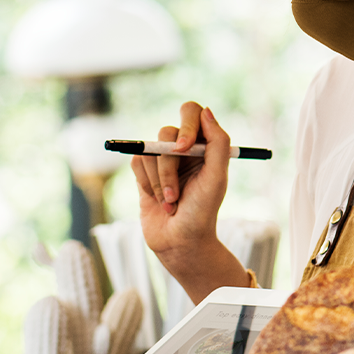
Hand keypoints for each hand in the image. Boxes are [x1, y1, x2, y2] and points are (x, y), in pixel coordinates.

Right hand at [132, 104, 248, 301]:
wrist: (179, 242)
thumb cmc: (202, 212)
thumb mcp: (216, 178)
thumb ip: (217, 143)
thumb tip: (205, 111)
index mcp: (204, 145)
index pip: (192, 112)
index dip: (186, 126)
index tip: (185, 149)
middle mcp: (183, 149)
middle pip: (166, 134)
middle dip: (168, 167)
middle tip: (175, 193)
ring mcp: (162, 160)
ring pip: (149, 152)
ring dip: (159, 182)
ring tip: (170, 202)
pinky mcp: (143, 173)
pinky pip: (136, 163)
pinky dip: (146, 184)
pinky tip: (157, 200)